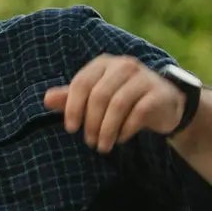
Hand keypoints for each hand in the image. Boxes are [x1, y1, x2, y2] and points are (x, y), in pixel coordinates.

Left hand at [43, 55, 184, 153]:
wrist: (165, 104)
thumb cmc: (122, 99)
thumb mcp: (95, 97)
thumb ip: (71, 97)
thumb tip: (46, 99)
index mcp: (104, 64)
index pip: (81, 83)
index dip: (72, 107)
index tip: (70, 128)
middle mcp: (124, 66)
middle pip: (99, 95)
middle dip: (90, 122)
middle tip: (88, 142)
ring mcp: (144, 77)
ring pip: (118, 105)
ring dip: (106, 130)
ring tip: (102, 146)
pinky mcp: (159, 93)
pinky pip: (138, 113)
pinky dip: (126, 129)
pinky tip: (120, 139)